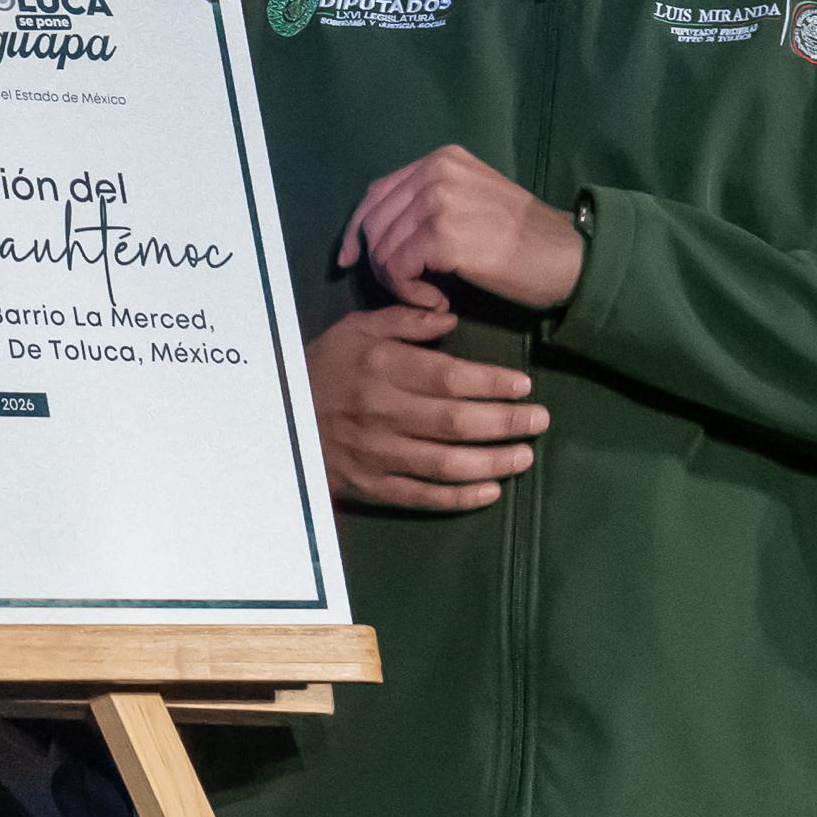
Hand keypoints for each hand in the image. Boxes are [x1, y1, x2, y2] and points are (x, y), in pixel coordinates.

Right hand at [310, 302, 549, 511]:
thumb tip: (451, 318)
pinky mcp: (370, 486)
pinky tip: (491, 490)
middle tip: (541, 420)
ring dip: (492, 461)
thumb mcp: (355, 330)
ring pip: (445, 463)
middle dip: (506, 422)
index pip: (448, 377)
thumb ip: (403, 321)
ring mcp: (376, 454)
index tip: (524, 384)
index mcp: (380, 368)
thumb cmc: (323, 367)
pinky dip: (459, 498)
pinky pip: (422, 496)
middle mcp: (381, 412)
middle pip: (455, 422)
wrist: (275, 417)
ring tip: (526, 456)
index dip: (492, 383)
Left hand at [335, 145, 583, 312]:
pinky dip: (408, 293)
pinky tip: (437, 303)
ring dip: (398, 283)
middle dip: (376, 262)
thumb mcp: (472, 202)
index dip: (356, 229)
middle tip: (405, 289)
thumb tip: (378, 231)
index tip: (348, 260)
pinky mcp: (442, 234)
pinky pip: (397, 269)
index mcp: (441, 160)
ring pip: (382, 249)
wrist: (567, 257)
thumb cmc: (524, 240)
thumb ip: (428, 203)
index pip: (377, 192)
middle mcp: (435, 171)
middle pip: (373, 221)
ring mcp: (438, 200)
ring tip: (430, 298)